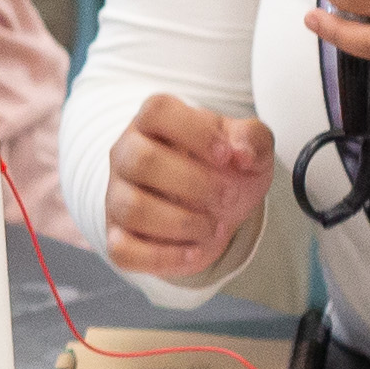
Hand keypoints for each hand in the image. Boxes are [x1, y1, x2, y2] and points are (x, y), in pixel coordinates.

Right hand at [103, 91, 280, 286]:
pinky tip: (194, 251)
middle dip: (194, 183)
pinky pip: (123, 250)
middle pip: (141, 160)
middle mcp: (126, 155)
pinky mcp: (117, 236)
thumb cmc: (224, 168)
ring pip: (132, 208)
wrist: (215, 207)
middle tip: (228, 195)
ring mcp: (117, 196)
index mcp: (154, 123)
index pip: (157, 111)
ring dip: (184, 223)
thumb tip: (242, 153)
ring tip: (213, 227)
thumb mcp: (248, 147)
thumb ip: (252, 138)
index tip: (227, 155)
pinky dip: (165, 257)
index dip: (195, 131)